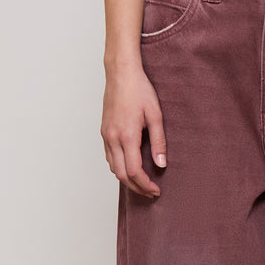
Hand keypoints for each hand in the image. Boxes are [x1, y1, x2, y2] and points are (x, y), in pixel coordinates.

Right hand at [101, 59, 166, 197]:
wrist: (121, 72)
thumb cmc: (139, 90)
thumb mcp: (155, 115)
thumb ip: (159, 142)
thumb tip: (161, 164)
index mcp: (126, 136)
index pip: (134, 171)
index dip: (145, 185)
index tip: (156, 190)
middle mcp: (113, 138)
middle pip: (121, 175)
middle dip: (137, 187)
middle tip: (151, 191)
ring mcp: (106, 135)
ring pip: (113, 168)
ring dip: (127, 180)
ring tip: (142, 183)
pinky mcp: (104, 132)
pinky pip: (109, 157)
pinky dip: (119, 168)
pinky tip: (130, 167)